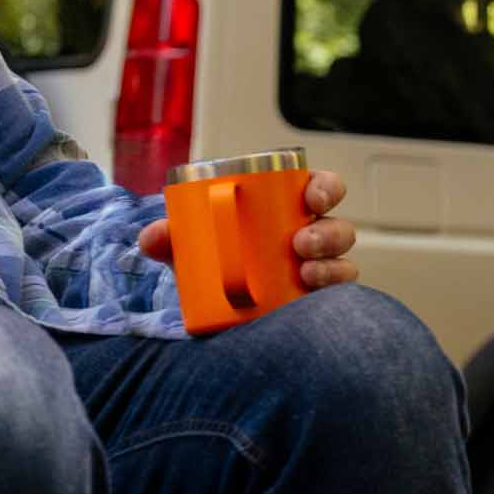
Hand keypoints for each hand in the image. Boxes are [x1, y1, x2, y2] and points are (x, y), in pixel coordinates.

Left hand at [137, 169, 361, 288]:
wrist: (212, 304)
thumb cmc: (212, 257)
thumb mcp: (190, 243)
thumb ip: (170, 237)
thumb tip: (152, 238)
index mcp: (290, 209)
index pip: (322, 189)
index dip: (326, 189)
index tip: (311, 199)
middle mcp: (312, 238)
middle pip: (338, 228)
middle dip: (328, 234)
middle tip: (300, 244)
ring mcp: (317, 271)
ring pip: (342, 264)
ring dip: (330, 267)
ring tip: (306, 275)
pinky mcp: (314, 303)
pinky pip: (335, 299)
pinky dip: (330, 297)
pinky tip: (313, 299)